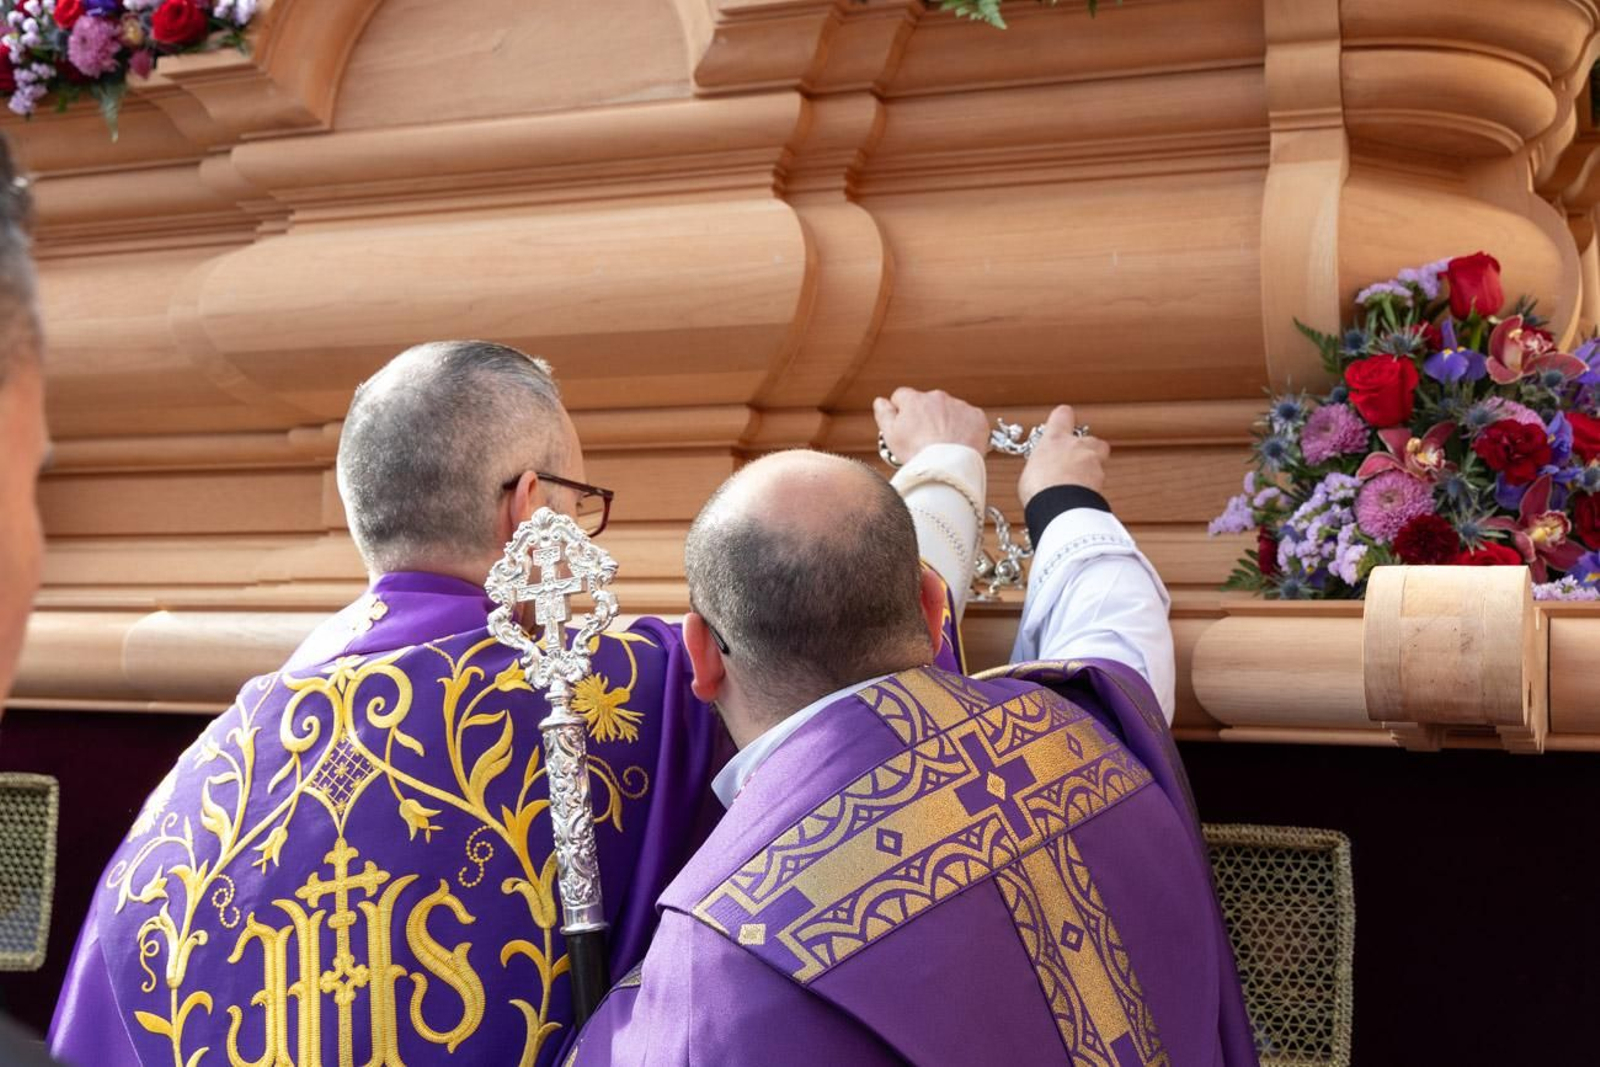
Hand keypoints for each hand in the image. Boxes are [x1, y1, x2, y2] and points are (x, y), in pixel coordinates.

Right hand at [872, 387, 989, 465]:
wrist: (948, 467)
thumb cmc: (918, 454)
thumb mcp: (890, 435)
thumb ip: (883, 413)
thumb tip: (880, 401)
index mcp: (915, 400)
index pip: (902, 396)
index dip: (901, 412)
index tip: (906, 426)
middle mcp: (937, 398)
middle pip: (928, 404)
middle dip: (926, 418)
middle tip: (925, 441)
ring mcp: (959, 406)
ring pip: (949, 411)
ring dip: (946, 423)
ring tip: (943, 446)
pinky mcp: (976, 417)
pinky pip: (969, 419)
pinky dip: (965, 429)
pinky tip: (958, 444)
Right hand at [1018, 405, 1109, 505]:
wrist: (1060, 506)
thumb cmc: (1040, 488)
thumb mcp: (1030, 471)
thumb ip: (1041, 465)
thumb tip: (1042, 471)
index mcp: (1055, 439)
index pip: (1063, 415)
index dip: (1063, 419)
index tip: (1061, 422)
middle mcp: (1078, 447)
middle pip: (1091, 439)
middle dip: (1085, 449)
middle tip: (1071, 460)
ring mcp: (1093, 464)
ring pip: (1099, 460)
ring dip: (1090, 470)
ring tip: (1075, 484)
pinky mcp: (1102, 482)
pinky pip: (1099, 483)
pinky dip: (1092, 488)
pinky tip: (1080, 496)